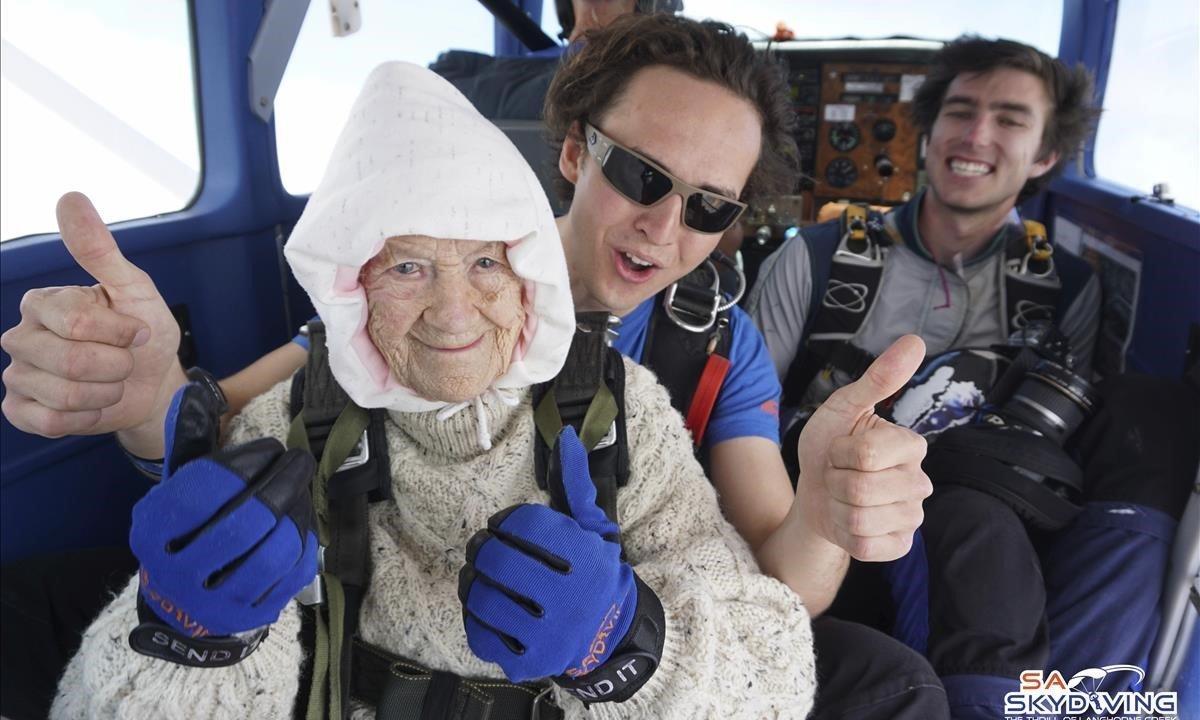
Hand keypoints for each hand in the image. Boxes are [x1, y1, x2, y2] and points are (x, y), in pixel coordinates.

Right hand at [1, 193, 182, 441]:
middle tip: (124, 361)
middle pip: (71, 361)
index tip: (136, 331)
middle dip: (117, 366)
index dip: (120, 332)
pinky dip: (85, 418)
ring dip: (106, 393)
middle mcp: (21, 336)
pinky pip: (49, 422)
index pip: (78, 322)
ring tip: (111, 382)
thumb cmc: (142, 333)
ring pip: (64, 395)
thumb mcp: (133, 289)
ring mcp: (18, 375)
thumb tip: (70, 198)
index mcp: (43, 303)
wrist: (153, 383)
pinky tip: (93, 405)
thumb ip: (99, 250)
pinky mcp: (21, 410)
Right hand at [130, 381, 318, 636]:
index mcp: (152, 530)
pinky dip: (303, 543)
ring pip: (271, 552)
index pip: (204, 488)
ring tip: (301, 490)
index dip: (246, 461)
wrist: (182, 609)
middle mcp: (175, 570)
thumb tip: (192, 393)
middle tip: (300, 460)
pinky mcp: (246, 617)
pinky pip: (289, 575)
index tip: (270, 446)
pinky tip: (302, 522)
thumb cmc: (187, 531)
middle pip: (243, 522)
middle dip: (281, 483)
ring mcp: (212, 601)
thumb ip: (188, 443)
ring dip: (295, 514)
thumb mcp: (178, 488)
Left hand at [458, 427, 640, 682]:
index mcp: (588, 558)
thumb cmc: (591, 573)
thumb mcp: (592, 529)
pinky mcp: (528, 662)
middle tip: (481, 547)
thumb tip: (565, 436)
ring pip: (483, 598)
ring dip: (471, 581)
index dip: (506, 521)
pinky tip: (484, 607)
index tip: (504, 525)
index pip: (526, 525)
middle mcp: (571, 598)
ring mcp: (548, 635)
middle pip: (498, 560)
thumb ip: (574, 485)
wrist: (607, 637)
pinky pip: (480, 633)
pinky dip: (474, 616)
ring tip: (476, 574)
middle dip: (481, 549)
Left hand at [797, 335, 931, 560]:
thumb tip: (915, 341)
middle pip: (861, 489)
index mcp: (911, 446)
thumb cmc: (830, 447)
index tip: (841, 449)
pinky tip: (848, 522)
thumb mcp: (844, 409)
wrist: (814, 494)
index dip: (839, 452)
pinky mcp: (899, 546)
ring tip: (842, 497)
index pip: (868, 454)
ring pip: (860, 519)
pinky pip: (865, 546)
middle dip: (835, 481)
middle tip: (839, 475)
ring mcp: (912, 517)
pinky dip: (844, 534)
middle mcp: (920, 482)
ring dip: (837, 507)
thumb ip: (878, 379)